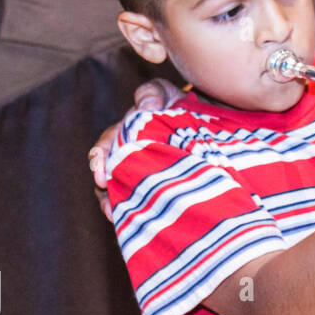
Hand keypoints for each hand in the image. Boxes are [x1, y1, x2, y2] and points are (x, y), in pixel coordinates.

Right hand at [89, 78, 185, 222]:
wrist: (215, 119)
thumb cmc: (182, 103)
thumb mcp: (165, 93)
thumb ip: (151, 94)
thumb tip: (145, 109)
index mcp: (125, 136)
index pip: (105, 149)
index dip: (98, 160)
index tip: (99, 172)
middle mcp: (131, 157)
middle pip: (109, 178)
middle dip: (105, 192)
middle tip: (108, 205)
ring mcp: (146, 174)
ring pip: (125, 193)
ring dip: (119, 206)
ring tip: (118, 217)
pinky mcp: (164, 188)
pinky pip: (146, 203)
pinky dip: (142, 212)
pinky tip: (143, 221)